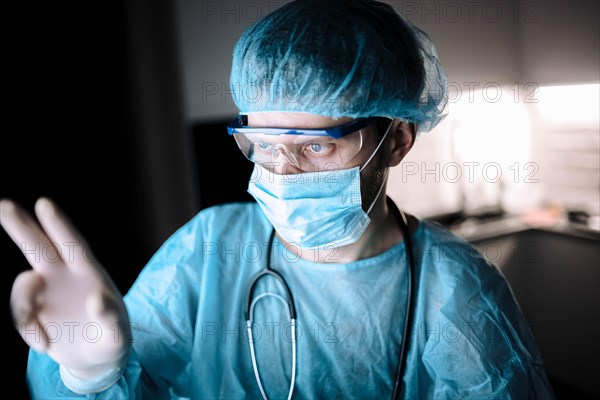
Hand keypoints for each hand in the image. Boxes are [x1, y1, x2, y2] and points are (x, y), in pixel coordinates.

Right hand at [1, 198, 129, 378]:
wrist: (94, 359)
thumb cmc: (112, 340)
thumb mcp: (118, 333)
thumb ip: (110, 316)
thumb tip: (95, 299)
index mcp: (90, 273)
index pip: (72, 245)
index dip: (59, 225)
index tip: (45, 204)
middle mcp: (65, 276)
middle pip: (39, 246)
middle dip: (21, 225)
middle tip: (3, 204)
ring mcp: (46, 291)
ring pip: (23, 283)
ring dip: (23, 309)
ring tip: (43, 341)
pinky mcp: (33, 310)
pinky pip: (20, 313)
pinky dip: (28, 331)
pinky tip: (46, 345)